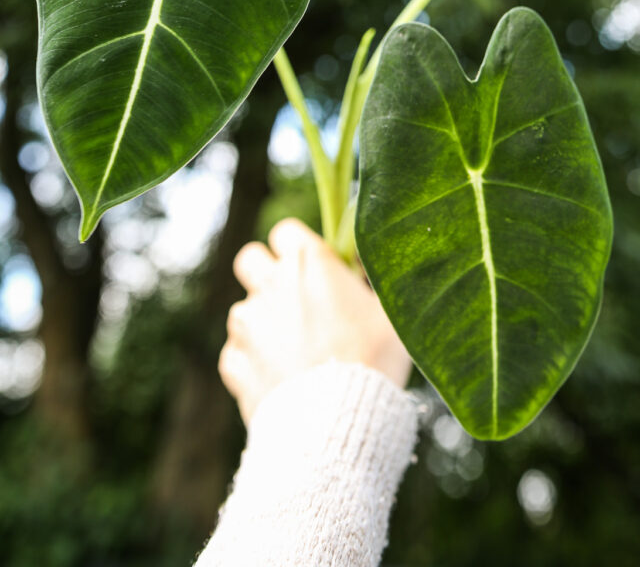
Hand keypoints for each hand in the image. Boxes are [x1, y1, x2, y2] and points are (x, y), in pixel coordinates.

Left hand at [218, 218, 411, 424]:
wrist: (339, 422)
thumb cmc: (374, 361)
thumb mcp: (391, 313)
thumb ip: (371, 285)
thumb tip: (365, 274)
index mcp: (309, 262)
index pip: (286, 231)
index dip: (298, 248)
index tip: (315, 268)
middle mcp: (272, 284)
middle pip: (249, 259)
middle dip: (265, 273)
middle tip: (291, 299)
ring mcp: (248, 324)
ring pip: (242, 310)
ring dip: (260, 323)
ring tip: (291, 351)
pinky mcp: (234, 362)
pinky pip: (235, 354)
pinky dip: (250, 364)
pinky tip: (277, 379)